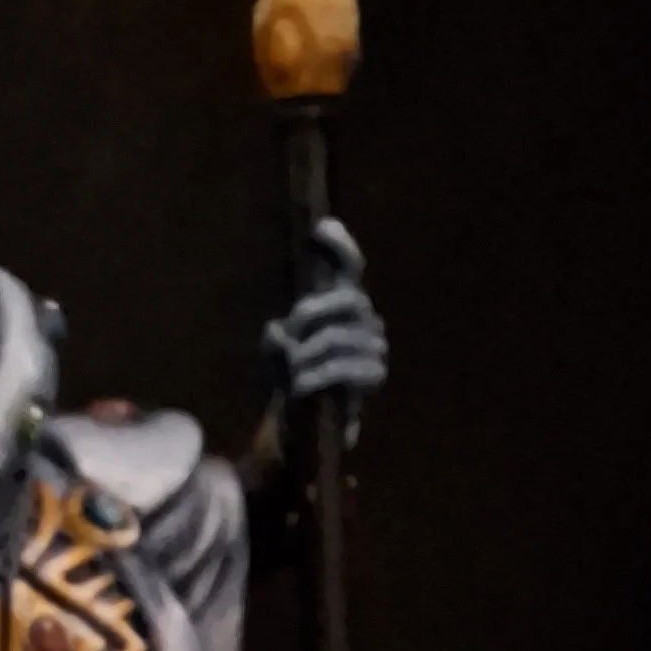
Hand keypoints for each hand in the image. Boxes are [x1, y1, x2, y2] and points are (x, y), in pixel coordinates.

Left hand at [263, 218, 388, 436]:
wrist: (311, 422)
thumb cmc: (293, 376)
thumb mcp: (276, 353)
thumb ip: (275, 339)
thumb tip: (281, 336)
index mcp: (341, 302)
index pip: (349, 266)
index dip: (340, 246)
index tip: (320, 228)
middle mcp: (364, 316)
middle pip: (347, 297)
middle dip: (313, 313)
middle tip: (290, 335)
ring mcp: (374, 344)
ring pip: (336, 337)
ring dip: (306, 356)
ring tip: (290, 375)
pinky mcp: (375, 373)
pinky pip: (342, 367)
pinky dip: (314, 377)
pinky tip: (298, 388)